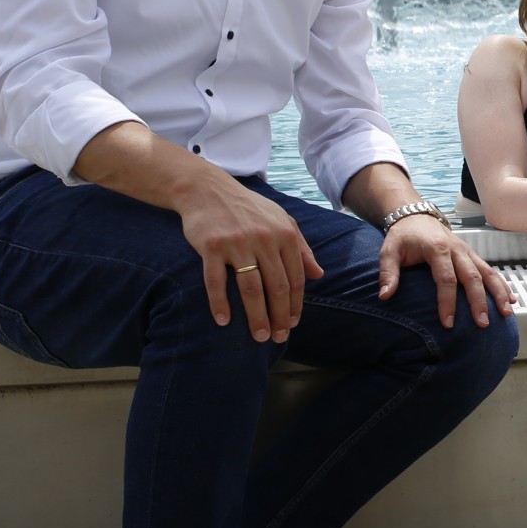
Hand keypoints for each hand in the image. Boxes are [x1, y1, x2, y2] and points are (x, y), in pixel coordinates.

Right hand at [183, 178, 320, 342]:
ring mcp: (237, 243)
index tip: (293, 324)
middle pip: (277, 286)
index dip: (295, 304)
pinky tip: (224, 321)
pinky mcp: (211, 246)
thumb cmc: (248, 209)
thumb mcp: (281, 221)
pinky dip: (219, 303)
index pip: (295, 278)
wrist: (208, 190)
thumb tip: (319, 275)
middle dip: (280, 316)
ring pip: (251, 288)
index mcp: (284, 235)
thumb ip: (301, 248)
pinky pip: (216, 281)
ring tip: (259, 336)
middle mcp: (264, 239)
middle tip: (278, 337)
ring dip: (256, 316)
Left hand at [378, 213, 513, 327]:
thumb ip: (388, 273)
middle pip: (472, 277)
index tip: (448, 323)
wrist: (415, 216)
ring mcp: (467, 252)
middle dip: (479, 301)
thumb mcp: (389, 251)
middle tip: (482, 324)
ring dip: (498, 293)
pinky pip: (490, 270)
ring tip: (506, 313)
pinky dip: (501, 285)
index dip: (448, 301)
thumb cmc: (403, 236)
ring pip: (487, 272)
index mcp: (437, 248)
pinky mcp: (472, 255)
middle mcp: (457, 250)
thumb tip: (385, 296)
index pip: (446, 278)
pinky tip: (510, 299)